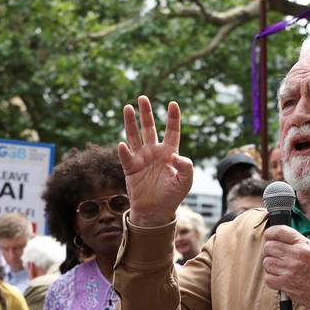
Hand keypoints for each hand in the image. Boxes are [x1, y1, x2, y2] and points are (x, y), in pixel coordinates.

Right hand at [118, 96, 193, 226]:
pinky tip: (122, 144)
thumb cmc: (172, 195)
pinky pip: (126, 157)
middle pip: (149, 128)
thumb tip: (175, 156)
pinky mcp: (131, 168)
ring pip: (135, 136)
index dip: (172, 118)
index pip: (171, 131)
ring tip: (128, 108)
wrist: (156, 211)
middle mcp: (154, 152)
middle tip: (142, 98)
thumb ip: (186, 166)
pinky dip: (124, 151)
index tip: (173, 104)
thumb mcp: (185, 181)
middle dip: (146, 113)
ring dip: (130, 123)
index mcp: (170, 152)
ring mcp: (141, 158)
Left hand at [262, 225, 309, 309]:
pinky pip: (268, 278)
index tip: (269, 237)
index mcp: (303, 245)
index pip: (279, 231)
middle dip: (269, 251)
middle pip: (269, 247)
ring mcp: (289, 270)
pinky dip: (272, 279)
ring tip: (281, 269)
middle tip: (276, 256)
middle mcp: (296, 256)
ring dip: (271, 266)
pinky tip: (281, 279)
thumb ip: (297, 242)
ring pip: (267, 262)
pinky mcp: (286, 284)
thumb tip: (278, 238)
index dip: (270, 233)